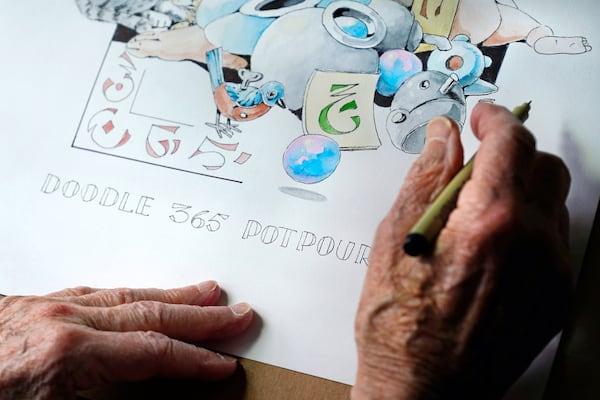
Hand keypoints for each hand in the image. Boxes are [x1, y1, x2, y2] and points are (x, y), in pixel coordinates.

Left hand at [0, 281, 252, 398]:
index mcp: (65, 356)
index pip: (153, 352)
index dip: (195, 360)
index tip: (224, 364)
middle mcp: (60, 321)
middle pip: (150, 314)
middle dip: (200, 316)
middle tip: (236, 313)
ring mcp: (43, 307)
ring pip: (125, 295)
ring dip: (171, 295)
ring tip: (205, 291)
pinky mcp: (27, 304)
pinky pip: (93, 292)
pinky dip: (129, 293)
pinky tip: (141, 294)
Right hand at [353, 103, 571, 398]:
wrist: (424, 387)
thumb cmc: (399, 323)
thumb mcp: (395, 237)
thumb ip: (426, 177)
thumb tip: (442, 138)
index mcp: (490, 222)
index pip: (510, 142)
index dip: (494, 118)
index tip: (481, 116)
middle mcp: (533, 244)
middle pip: (544, 165)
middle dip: (513, 150)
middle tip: (478, 159)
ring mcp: (550, 273)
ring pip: (554, 202)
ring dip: (522, 187)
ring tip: (479, 208)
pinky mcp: (555, 296)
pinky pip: (554, 240)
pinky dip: (529, 225)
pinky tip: (492, 245)